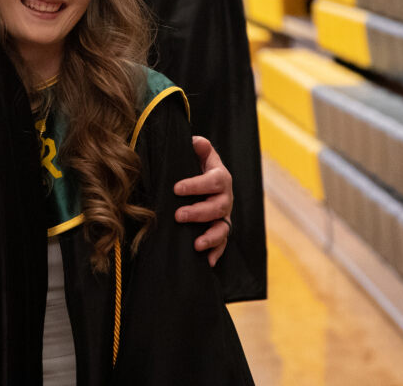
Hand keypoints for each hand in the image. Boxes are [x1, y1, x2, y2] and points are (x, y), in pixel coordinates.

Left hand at [173, 136, 234, 265]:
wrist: (205, 181)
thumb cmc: (197, 166)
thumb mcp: (198, 154)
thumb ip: (199, 147)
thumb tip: (196, 142)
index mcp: (220, 177)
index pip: (214, 180)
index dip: (196, 185)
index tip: (176, 188)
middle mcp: (225, 197)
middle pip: (218, 206)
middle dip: (198, 212)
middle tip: (178, 215)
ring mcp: (224, 215)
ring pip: (223, 227)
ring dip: (210, 236)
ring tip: (196, 244)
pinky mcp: (220, 230)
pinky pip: (222, 243)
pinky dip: (216, 252)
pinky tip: (208, 261)